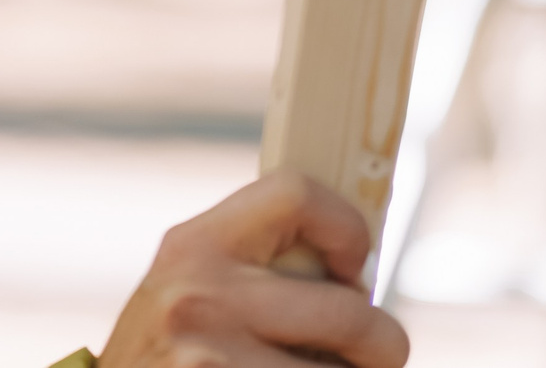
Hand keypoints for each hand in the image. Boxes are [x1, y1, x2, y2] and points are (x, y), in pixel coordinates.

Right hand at [96, 172, 408, 367]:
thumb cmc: (163, 356)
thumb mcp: (189, 292)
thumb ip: (252, 270)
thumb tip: (358, 273)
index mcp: (194, 244)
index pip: (294, 193)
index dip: (347, 228)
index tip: (354, 272)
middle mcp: (199, 293)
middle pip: (351, 312)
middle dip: (381, 346)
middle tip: (372, 358)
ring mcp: (209, 355)